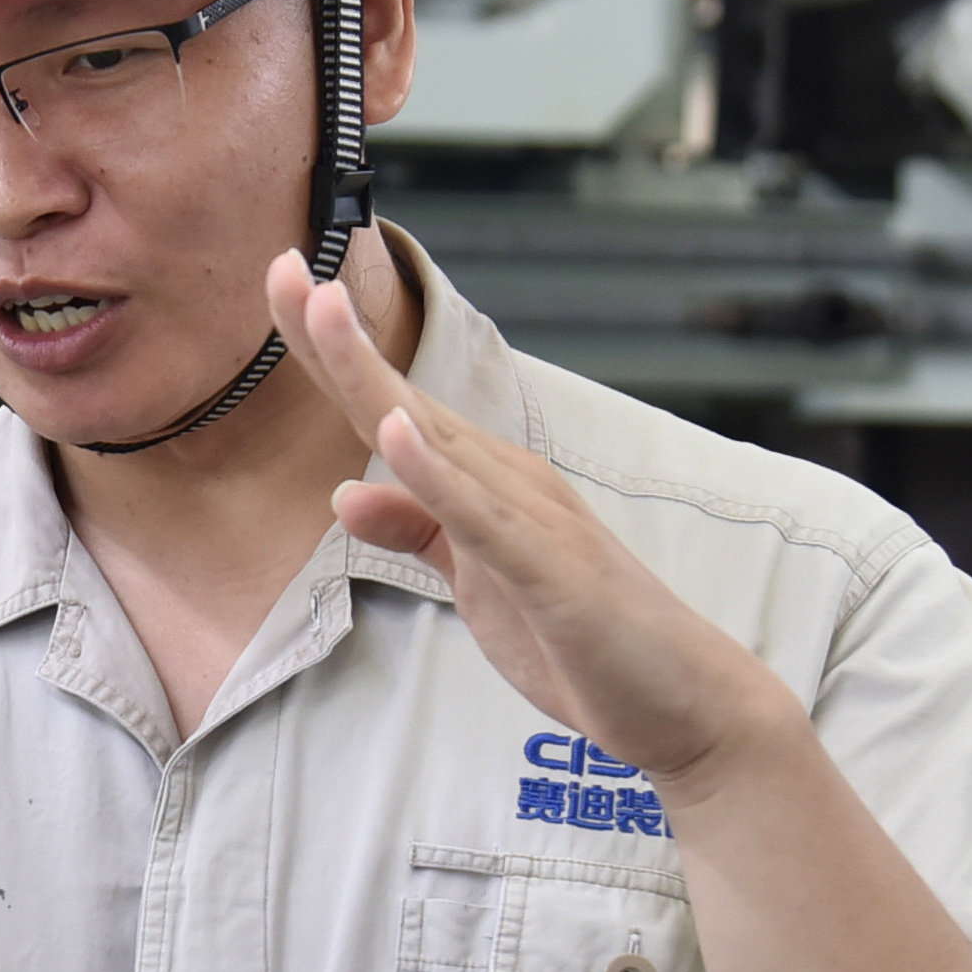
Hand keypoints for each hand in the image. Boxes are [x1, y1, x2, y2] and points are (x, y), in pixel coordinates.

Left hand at [268, 253, 798, 796]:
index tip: (285, 283)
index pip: (389, 407)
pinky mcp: (552, 572)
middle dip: (338, 339)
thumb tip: (347, 492)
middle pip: (401, 401)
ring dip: (375, 377)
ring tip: (326, 310)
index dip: (332, 352)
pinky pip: (483, 518)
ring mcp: (532, 521)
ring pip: (435, 439)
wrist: (686, 706)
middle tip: (284, 264)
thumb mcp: (475, 583)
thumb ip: (417, 530)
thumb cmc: (583, 641)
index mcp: (483, 483)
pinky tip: (397, 430)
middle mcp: (507, 482)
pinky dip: (438, 474)